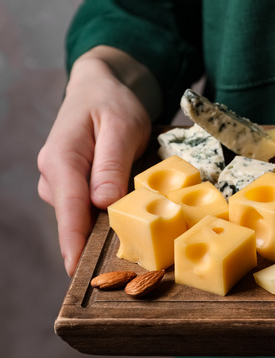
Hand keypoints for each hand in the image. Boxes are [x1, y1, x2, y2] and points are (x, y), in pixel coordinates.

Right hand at [38, 47, 159, 275]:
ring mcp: (60, 182)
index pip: (69, 208)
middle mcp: (54, 175)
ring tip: (138, 240)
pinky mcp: (73, 186)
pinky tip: (128, 221)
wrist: (102, 87)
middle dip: (95, 242)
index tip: (78, 269)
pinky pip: (87, 208)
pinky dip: (105, 216)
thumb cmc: (113, 103)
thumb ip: (111, 164)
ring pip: (82, 215)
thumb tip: (101, 202)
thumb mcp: (121, 127)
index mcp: (61, 160)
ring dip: (104, 228)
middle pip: (74, 218)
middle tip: (127, 266)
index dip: (74, 242)